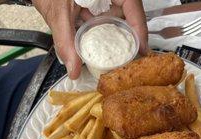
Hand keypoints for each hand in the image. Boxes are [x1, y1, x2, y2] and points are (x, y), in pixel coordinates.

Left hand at [32, 0, 147, 79]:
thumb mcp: (58, 14)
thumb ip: (66, 42)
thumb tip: (74, 70)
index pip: (132, 5)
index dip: (140, 28)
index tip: (142, 49)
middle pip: (130, 13)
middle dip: (132, 37)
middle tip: (134, 58)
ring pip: (119, 16)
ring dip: (120, 37)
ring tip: (123, 58)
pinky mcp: (96, 3)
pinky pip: (107, 18)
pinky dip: (107, 33)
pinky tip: (105, 49)